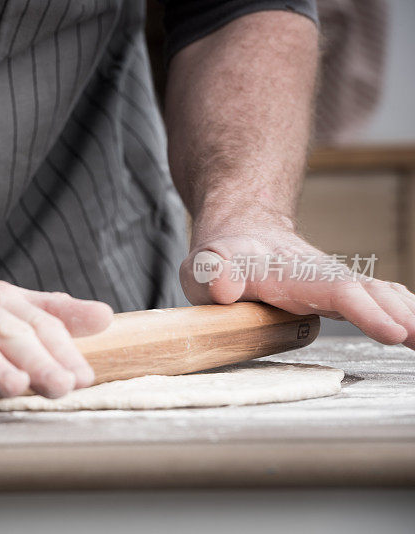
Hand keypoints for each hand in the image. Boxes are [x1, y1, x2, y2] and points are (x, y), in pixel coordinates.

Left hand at [180, 218, 414, 348]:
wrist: (239, 232)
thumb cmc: (218, 259)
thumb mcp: (202, 266)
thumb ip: (210, 274)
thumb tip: (222, 287)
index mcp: (292, 274)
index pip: (336, 291)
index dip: (365, 312)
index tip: (393, 332)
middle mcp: (324, 277)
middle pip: (372, 293)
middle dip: (405, 316)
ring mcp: (337, 284)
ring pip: (383, 296)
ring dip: (413, 316)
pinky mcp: (342, 294)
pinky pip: (382, 302)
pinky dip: (408, 314)